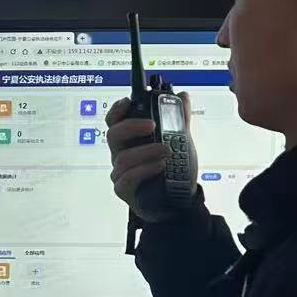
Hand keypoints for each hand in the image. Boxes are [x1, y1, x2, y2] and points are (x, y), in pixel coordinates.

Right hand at [106, 93, 192, 221]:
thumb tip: (182, 96)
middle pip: (113, 135)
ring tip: (166, 151)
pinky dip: (144, 170)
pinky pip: (127, 178)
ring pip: (122, 158)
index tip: (128, 102)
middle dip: (131, 127)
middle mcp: (122, 153)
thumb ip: (179, 120)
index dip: (117, 110)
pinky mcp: (124, 189)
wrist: (179, 199)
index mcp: (131, 139)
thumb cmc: (174, 169)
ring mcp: (121, 172)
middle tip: (152, 125)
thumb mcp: (181, 141)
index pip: (115, 121)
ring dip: (145, 151)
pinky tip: (159, 166)